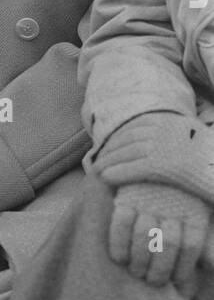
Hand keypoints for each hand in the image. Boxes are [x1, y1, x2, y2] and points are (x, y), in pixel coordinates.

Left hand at [93, 112, 213, 203]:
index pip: (136, 126)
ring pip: (127, 153)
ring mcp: (167, 146)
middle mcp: (168, 129)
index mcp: (173, 120)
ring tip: (96, 172)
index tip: (106, 147)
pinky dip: (116, 172)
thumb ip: (172, 134)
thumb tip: (149, 135)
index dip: (118, 138)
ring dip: (108, 162)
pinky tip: (105, 179)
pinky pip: (133, 168)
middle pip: (128, 138)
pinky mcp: (166, 166)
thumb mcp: (191, 137)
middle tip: (96, 162)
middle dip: (110, 151)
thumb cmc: (210, 161)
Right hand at [108, 181, 211, 294]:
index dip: (183, 269)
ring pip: (145, 235)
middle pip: (168, 243)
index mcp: (194, 211)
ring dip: (139, 261)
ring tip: (136, 272)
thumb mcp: (195, 218)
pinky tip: (120, 259)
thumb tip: (205, 270)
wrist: (150, 172)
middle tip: (152, 281)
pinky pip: (121, 223)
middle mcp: (172, 203)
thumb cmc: (175, 205)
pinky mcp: (125, 197)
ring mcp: (148, 199)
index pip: (191, 245)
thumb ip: (202, 243)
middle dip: (160, 270)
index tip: (175, 282)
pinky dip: (119, 245)